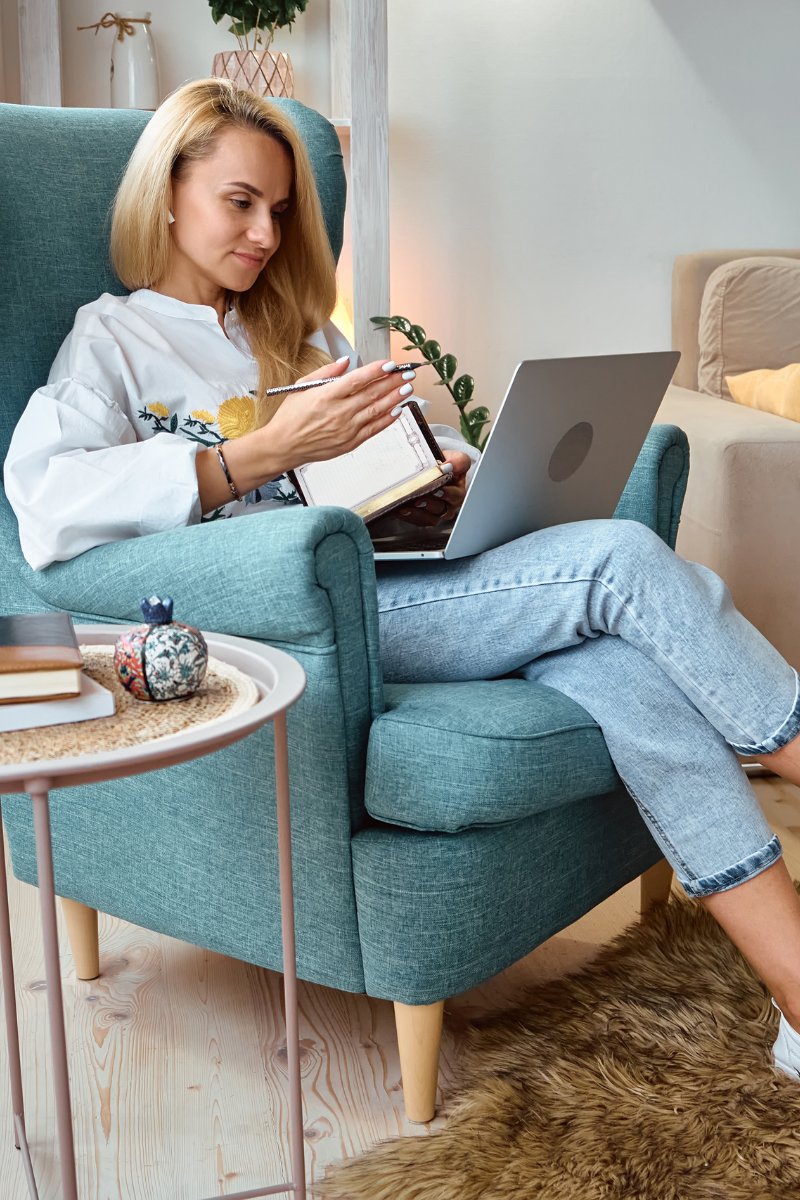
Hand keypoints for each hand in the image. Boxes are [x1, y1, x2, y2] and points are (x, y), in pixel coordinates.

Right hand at [197, 357, 413, 511]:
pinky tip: (397, 410)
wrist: (284, 446)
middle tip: (407, 373)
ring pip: (377, 411)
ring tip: (407, 388)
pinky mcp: (350, 442)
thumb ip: (325, 373)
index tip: (390, 364)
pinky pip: (373, 429)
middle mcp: (339, 412)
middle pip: (372, 394)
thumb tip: (345, 362)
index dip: (376, 371)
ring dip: (394, 398)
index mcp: (326, 396)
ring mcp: (346, 429)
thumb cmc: (291, 416)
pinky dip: (387, 419)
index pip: (357, 380)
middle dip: (392, 382)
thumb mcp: (301, 386)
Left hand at [395, 449, 470, 526]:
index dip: (446, 494)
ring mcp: (436, 513)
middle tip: (418, 499)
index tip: (436, 490)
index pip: (455, 496)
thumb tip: (449, 466)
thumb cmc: (445, 464)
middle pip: (440, 508)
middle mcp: (448, 505)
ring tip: (404, 508)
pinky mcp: (424, 517)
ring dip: (416, 513)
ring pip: (428, 518)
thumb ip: (458, 461)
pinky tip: (397, 510)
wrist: (432, 467)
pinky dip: (406, 516)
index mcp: (458, 492)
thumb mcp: (455, 458)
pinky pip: (416, 520)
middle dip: (428, 504)